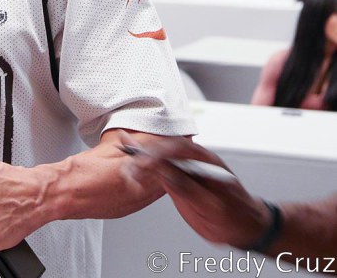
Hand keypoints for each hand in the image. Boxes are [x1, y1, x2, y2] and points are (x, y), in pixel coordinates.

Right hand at [122, 136, 268, 248]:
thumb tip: (166, 173)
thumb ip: (189, 188)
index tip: (147, 162)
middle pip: (166, 150)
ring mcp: (186, 170)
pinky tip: (132, 171)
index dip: (161, 153)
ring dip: (142, 162)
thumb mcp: (214, 206)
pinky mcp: (179, 181)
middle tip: (133, 167)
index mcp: (208, 162)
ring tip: (129, 171)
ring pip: (160, 159)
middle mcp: (195, 162)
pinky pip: (160, 172)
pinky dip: (145, 171)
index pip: (180, 148)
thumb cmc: (236, 215)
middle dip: (147, 156)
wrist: (244, 226)